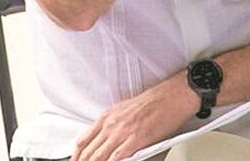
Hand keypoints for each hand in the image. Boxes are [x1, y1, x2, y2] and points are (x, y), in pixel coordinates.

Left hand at [72, 74, 199, 160]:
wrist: (173, 95)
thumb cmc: (155, 101)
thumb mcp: (126, 109)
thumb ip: (114, 125)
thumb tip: (107, 141)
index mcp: (107, 116)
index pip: (83, 141)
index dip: (76, 156)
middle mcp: (111, 124)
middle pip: (88, 152)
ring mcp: (122, 132)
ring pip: (98, 157)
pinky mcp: (136, 139)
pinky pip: (116, 158)